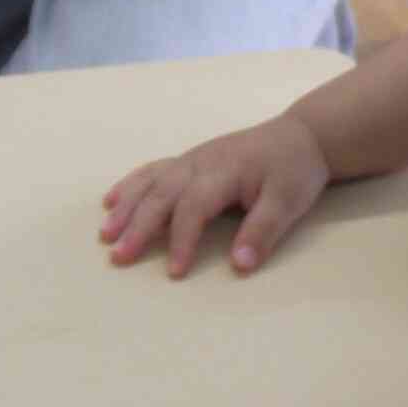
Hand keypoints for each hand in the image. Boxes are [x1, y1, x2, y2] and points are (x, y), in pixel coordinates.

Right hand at [101, 113, 332, 277]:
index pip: (194, 208)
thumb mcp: (289, 201)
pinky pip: (153, 170)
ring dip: (126, 207)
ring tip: (106, 233)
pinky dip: (130, 185)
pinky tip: (110, 200)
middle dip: (138, 227)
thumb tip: (240, 265)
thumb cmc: (295, 170)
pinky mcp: (190, 159)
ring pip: (150, 181)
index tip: (175, 271)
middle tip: (119, 257)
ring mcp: (192, 158)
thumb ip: (263, 231)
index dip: (182, 239)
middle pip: (162, 195)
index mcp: (223, 172)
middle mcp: (200, 162)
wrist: (301, 135)